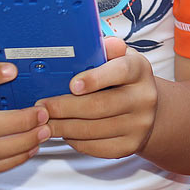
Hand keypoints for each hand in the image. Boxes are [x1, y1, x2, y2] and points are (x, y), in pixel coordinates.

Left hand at [38, 36, 158, 158]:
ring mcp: (139, 124)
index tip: (72, 85)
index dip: (95, 79)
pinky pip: (96, 147)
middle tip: (42, 107)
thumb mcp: (120, 58)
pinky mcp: (130, 146)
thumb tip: (99, 43)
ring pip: (94, 129)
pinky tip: (64, 132)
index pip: (120, 71)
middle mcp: (144, 97)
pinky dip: (75, 141)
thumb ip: (108, 49)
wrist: (146, 110)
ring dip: (64, 126)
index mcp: (140, 69)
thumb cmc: (123, 79)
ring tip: (45, 122)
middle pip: (100, 105)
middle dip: (65, 107)